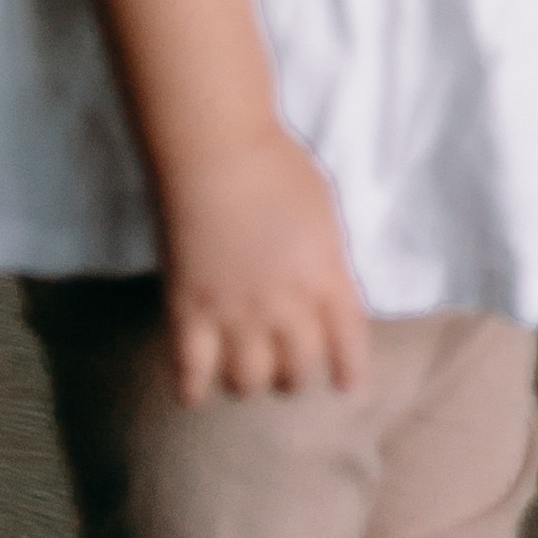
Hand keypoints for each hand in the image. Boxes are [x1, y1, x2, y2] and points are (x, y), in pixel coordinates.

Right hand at [162, 126, 367, 404]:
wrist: (216, 149)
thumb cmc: (276, 166)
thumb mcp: (324, 214)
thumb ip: (328, 263)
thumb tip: (327, 297)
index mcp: (324, 276)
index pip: (348, 344)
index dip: (349, 370)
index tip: (346, 382)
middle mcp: (284, 305)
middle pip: (297, 372)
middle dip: (295, 375)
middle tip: (286, 367)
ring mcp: (234, 313)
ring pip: (247, 382)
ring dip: (249, 381)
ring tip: (244, 369)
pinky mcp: (188, 312)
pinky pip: (191, 373)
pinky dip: (194, 388)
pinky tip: (196, 387)